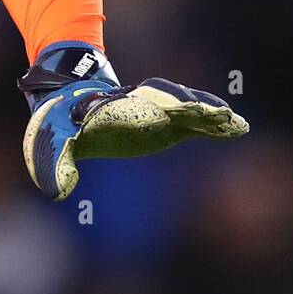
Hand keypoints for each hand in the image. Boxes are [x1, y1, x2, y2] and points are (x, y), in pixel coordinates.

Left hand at [18, 41, 248, 200]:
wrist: (71, 104)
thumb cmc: (61, 128)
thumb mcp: (55, 146)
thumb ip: (59, 166)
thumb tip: (58, 192)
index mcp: (106, 110)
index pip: (127, 107)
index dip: (145, 108)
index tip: (165, 110)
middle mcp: (133, 105)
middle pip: (161, 101)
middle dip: (183, 105)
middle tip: (209, 111)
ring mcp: (152, 110)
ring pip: (181, 106)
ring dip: (204, 111)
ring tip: (230, 119)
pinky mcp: (167, 122)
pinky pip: (193, 120)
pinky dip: (213, 123)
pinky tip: (237, 127)